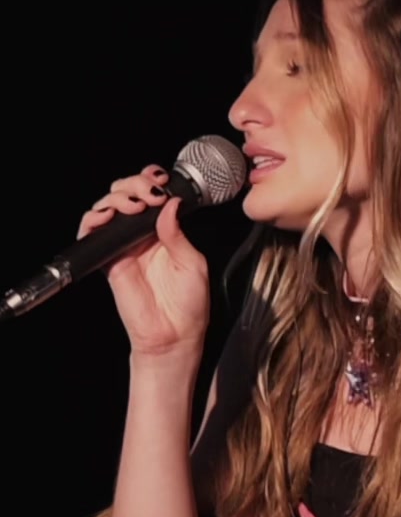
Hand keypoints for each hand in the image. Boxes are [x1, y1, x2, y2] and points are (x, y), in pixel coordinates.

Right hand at [77, 165, 209, 356]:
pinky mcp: (108, 261)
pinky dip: (93, 219)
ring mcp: (123, 247)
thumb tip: (170, 205)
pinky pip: (92, 235)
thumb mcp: (192, 263)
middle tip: (148, 194)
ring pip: (107, 207)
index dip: (151, 181)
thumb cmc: (188, 305)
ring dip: (116, 197)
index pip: (152, 195)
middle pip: (126, 194)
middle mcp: (142, 235)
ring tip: (133, 206)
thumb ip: (177, 234)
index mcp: (165, 231)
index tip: (160, 180)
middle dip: (133, 184)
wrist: (174, 336)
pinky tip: (107, 217)